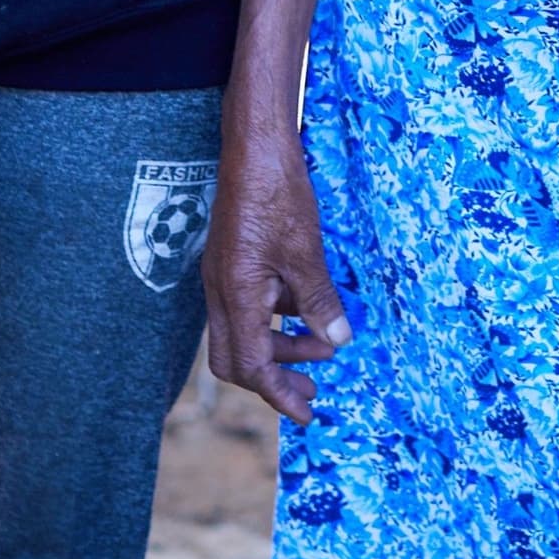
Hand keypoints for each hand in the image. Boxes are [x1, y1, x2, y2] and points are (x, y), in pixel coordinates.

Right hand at [200, 124, 350, 425]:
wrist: (253, 145)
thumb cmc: (277, 194)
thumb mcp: (306, 250)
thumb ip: (318, 299)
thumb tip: (338, 341)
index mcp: (236, 295)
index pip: (251, 365)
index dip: (279, 394)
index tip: (308, 412)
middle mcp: (220, 292)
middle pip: (236, 358)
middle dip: (275, 378)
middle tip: (314, 389)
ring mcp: (223, 276)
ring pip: (243, 332)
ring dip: (280, 346)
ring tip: (324, 345)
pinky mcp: (231, 261)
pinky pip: (248, 306)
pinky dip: (276, 318)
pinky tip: (306, 308)